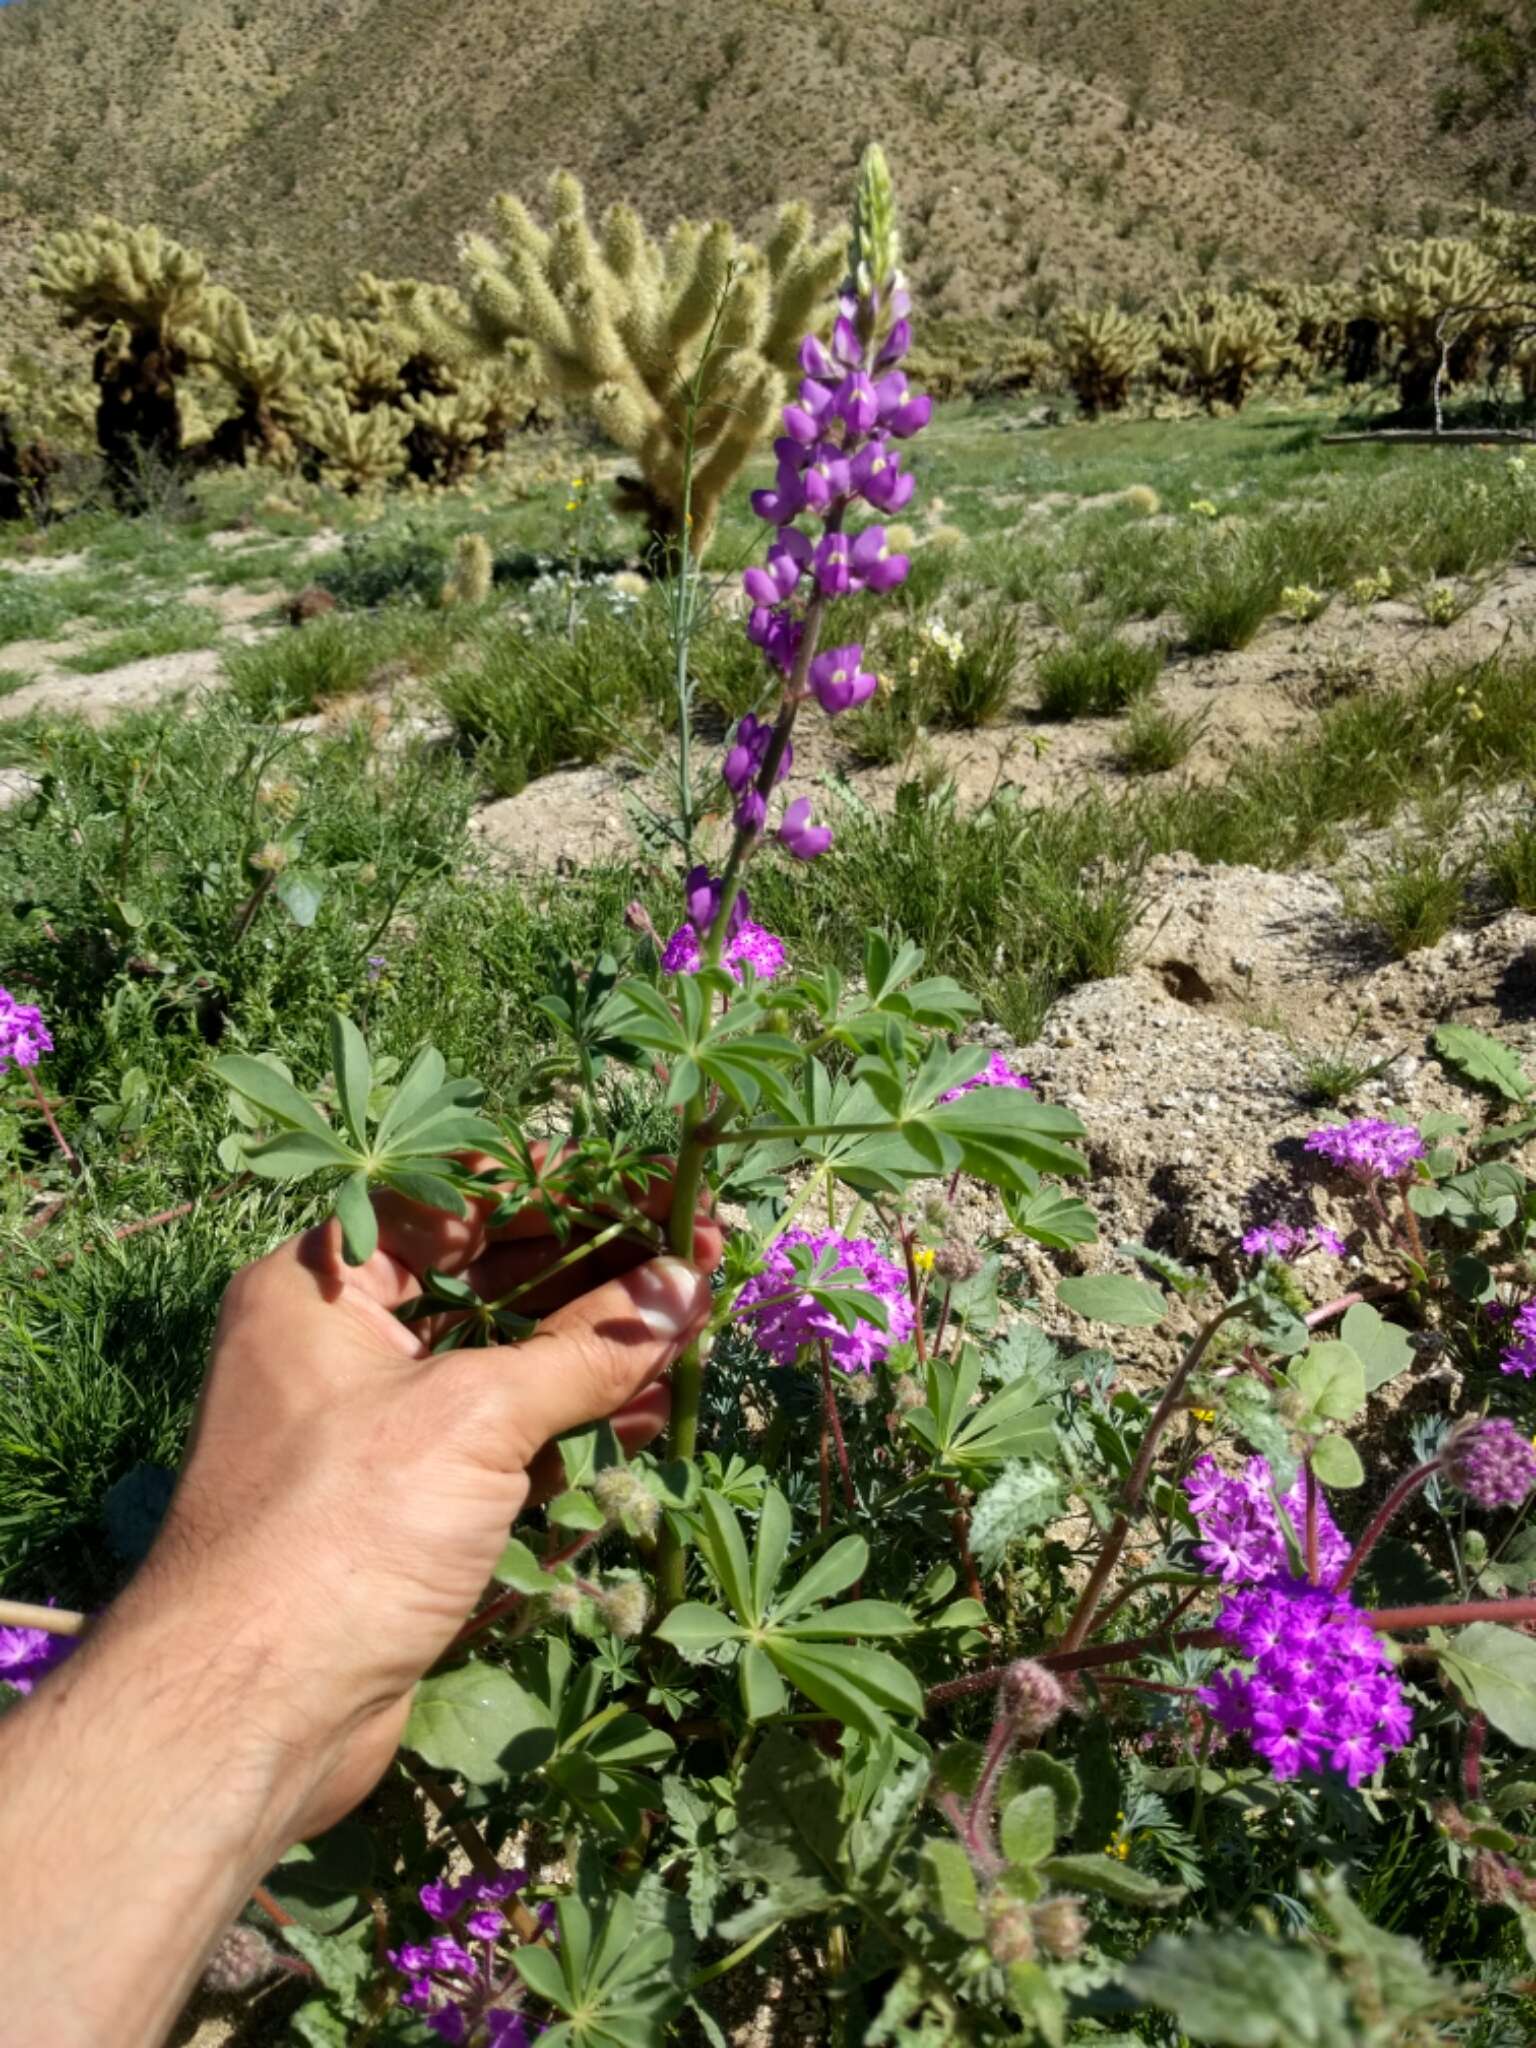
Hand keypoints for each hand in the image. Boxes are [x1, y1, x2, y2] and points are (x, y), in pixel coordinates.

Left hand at [125, 1165, 719, 1840]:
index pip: (460, 1200)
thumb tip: (684, 1284)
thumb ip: (588, 1348)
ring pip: (506, 1362)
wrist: (247, 1714)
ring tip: (699, 1322)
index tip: (656, 1185)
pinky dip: (575, 1424)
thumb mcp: (474, 1415)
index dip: (567, 1190)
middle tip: (700, 1254)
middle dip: (597, 1270)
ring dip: (600, 1348)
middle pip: (490, 1278)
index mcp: (323, 1284)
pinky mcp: (406, 1506)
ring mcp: (375, 1429)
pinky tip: (653, 1409)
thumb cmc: (341, 1529)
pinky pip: (504, 1440)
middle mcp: (341, 1343)